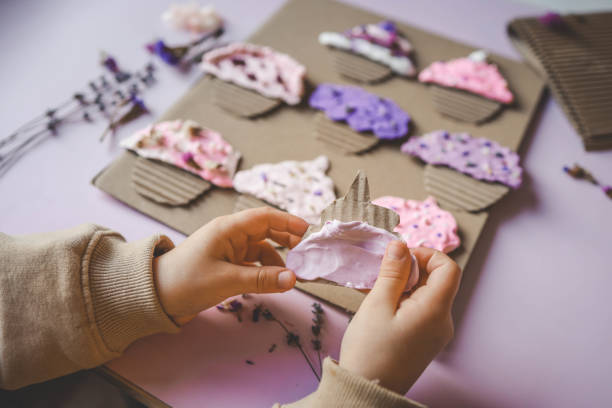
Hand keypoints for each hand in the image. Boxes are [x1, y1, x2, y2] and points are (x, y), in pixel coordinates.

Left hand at [153, 207, 308, 324]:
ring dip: (279, 260)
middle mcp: (231, 234)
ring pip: (263, 248)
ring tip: (292, 276)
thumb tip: (293, 279)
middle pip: (267, 230)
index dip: (289, 222)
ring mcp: (229, 248)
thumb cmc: (185, 281)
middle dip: (289, 239)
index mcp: (228, 229)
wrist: (154, 296)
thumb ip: (262, 279)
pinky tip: (273, 282)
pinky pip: (254, 261)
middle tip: (309, 253)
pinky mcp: (226, 263)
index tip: (310, 232)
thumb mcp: (227, 280)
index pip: (265, 217)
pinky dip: (266, 270)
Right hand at [339, 241, 461, 394]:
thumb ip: (392, 272)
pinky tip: (383, 307)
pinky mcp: (427, 340)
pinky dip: (405, 300)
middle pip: (438, 280)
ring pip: (428, 294)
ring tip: (379, 293)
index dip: (426, 254)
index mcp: (435, 310)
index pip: (448, 268)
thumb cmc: (369, 351)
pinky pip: (422, 310)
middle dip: (412, 270)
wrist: (366, 391)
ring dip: (406, 285)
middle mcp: (443, 321)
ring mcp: (437, 333)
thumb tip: (400, 245)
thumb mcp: (377, 305)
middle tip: (384, 276)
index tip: (400, 257)